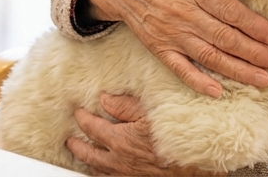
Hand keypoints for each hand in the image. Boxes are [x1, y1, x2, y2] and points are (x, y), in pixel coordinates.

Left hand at [67, 93, 220, 175]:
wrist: (197, 162)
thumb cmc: (177, 136)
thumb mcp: (152, 112)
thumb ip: (125, 106)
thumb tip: (105, 99)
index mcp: (120, 140)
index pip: (92, 127)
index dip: (83, 119)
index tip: (78, 113)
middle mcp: (119, 161)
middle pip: (89, 154)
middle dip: (77, 145)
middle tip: (70, 140)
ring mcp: (127, 176)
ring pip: (98, 171)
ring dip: (88, 163)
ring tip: (82, 157)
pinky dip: (102, 175)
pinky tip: (103, 173)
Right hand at [86, 0, 267, 96]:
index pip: (230, 12)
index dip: (255, 26)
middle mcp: (183, 14)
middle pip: (225, 38)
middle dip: (255, 53)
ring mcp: (170, 34)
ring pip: (209, 56)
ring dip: (237, 70)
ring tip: (262, 80)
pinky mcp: (158, 47)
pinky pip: (179, 68)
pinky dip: (197, 81)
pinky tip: (217, 92)